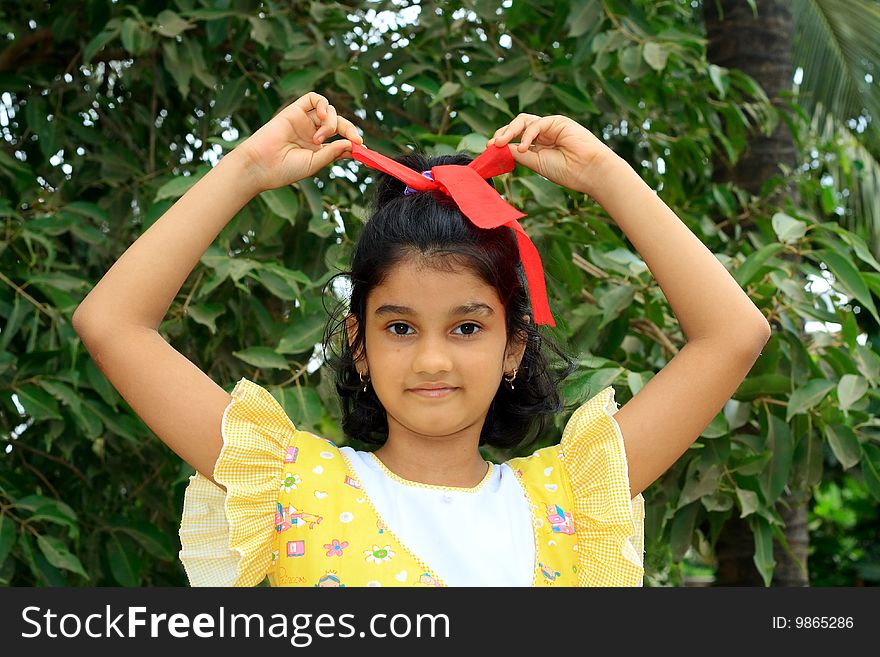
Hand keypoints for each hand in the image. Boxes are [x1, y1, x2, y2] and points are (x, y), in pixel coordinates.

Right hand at [237, 92, 363, 191]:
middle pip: (340, 124)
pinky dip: (324, 104)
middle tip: (356, 140)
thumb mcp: (315, 163)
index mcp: (319, 149)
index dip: (354, 142)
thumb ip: (333, 152)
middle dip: (350, 130)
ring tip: (318, 138)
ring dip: (332, 123)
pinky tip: (323, 117)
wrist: (261, 165)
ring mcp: (305, 121)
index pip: (342, 140)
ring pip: (330, 112)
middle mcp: (313, 133)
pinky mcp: (295, 110)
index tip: (363, 149)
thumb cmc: (285, 169)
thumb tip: (352, 143)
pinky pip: (314, 98)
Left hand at [487, 114, 614, 194]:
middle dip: (502, 133)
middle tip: (491, 144)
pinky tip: (524, 148)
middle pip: (517, 126)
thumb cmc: (567, 171)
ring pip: (524, 121)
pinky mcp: (558, 121)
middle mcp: (544, 133)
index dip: (502, 141)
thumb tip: (500, 148)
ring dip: (509, 130)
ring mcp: (551, 126)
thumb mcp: (537, 163)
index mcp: (539, 145)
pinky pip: (536, 124)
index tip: (489, 149)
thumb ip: (520, 154)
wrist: (589, 171)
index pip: (516, 138)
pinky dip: (527, 135)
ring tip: (499, 143)